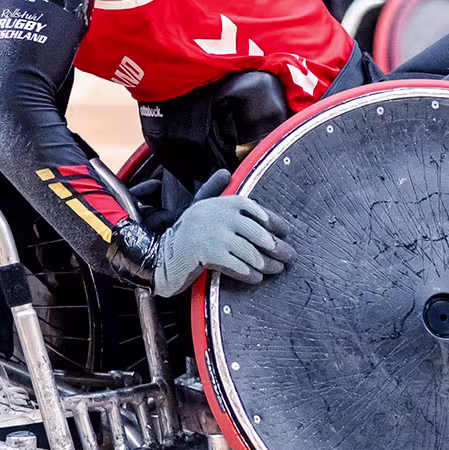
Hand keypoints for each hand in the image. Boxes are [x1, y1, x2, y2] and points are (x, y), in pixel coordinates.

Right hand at [151, 177, 293, 296]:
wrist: (159, 254)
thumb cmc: (184, 231)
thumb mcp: (198, 205)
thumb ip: (213, 188)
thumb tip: (225, 172)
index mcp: (221, 202)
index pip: (256, 210)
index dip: (275, 222)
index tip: (286, 231)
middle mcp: (218, 215)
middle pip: (259, 233)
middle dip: (277, 247)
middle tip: (289, 256)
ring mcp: (214, 235)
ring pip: (251, 252)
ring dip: (267, 264)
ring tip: (276, 269)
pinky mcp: (209, 255)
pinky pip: (238, 266)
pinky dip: (250, 274)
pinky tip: (256, 277)